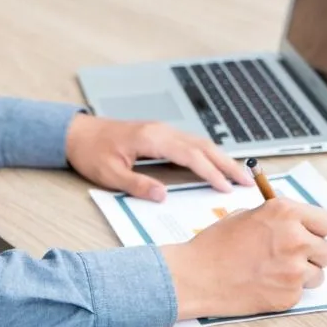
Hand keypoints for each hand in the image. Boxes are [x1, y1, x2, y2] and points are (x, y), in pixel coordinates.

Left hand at [64, 114, 251, 201]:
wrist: (77, 132)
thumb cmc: (92, 151)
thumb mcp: (110, 174)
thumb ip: (138, 184)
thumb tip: (163, 196)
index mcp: (152, 138)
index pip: (191, 155)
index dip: (211, 172)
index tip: (227, 186)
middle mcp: (162, 131)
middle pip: (203, 146)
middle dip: (227, 163)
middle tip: (248, 181)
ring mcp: (162, 130)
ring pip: (199, 142)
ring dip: (221, 158)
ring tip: (239, 175)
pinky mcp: (160, 134)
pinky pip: (190, 143)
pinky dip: (208, 154)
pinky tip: (215, 164)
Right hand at [160, 198, 326, 319]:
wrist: (198, 275)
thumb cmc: (217, 244)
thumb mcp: (247, 215)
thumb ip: (278, 217)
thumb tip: (298, 221)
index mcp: (285, 212)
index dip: (318, 229)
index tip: (311, 233)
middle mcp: (295, 239)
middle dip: (314, 253)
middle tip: (293, 255)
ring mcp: (294, 270)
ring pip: (318, 274)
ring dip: (303, 273)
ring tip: (276, 270)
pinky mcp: (289, 295)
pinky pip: (301, 292)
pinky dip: (287, 289)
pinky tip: (266, 283)